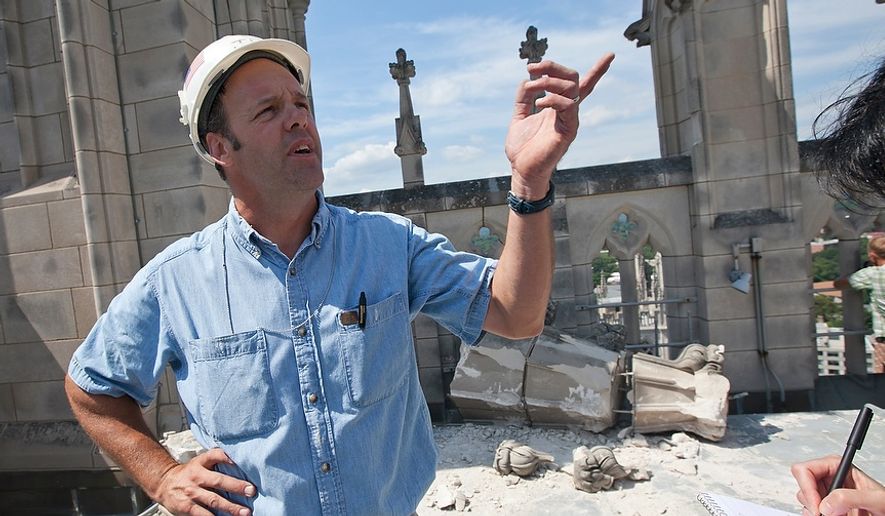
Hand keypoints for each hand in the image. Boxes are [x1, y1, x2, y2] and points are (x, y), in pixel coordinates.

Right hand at [153, 448, 255, 515]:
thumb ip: (218, 461)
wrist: (164, 483)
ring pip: (214, 500)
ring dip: (230, 507)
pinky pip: (204, 514)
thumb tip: (242, 463)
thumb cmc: (189, 473)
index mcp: (201, 462)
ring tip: (244, 512)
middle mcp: (197, 476)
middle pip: (218, 481)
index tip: (239, 461)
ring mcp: (192, 493)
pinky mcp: (187, 508)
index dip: (226, 457)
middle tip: (251, 491)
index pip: (215, 455)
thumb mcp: (201, 462)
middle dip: (236, 486)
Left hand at [504, 53, 613, 197]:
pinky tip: (539, 102)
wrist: (522, 171)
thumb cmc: (523, 149)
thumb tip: (526, 80)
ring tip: (532, 85)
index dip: (597, 70)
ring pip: (572, 88)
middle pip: (573, 78)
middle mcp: (568, 112)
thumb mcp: (519, 116)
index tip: (610, 55)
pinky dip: (553, 98)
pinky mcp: (568, 131)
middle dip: (553, 66)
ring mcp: (570, 120)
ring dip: (549, 80)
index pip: (581, 86)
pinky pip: (568, 106)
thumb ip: (523, 98)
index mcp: (559, 107)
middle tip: (532, 68)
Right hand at [792, 455, 884, 515]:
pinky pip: (811, 513)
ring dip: (816, 512)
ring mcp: (826, 495)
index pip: (806, 469)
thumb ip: (851, 497)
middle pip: (802, 486)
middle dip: (812, 503)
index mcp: (838, 467)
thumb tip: (826, 504)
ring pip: (805, 501)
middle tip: (824, 515)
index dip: (807, 488)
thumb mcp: (876, 499)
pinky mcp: (827, 509)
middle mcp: (829, 480)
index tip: (818, 507)